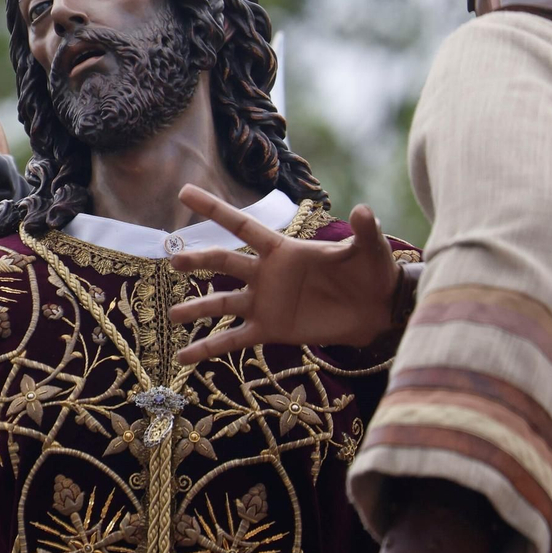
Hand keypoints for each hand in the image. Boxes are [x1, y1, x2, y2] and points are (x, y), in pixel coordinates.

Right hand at [167, 185, 400, 363]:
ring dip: (197, 309)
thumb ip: (362, 231)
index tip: (185, 193)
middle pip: (224, 263)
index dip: (214, 209)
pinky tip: (182, 359)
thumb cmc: (371, 273)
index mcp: (282, 250)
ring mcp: (264, 303)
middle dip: (199, 260)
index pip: (241, 226)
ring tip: (173, 315)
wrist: (378, 311)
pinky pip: (232, 340)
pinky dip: (207, 349)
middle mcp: (265, 274)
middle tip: (174, 260)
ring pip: (222, 304)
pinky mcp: (269, 330)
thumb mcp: (368, 250)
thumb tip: (363, 210)